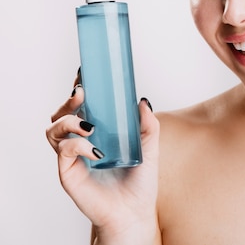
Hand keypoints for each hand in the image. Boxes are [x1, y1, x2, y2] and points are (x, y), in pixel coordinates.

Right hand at [46, 70, 159, 241]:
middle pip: (61, 113)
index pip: (81, 106)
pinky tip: (95, 150)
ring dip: (68, 120)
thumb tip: (143, 100)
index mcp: (98, 131)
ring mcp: (72, 157)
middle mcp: (81, 141)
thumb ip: (149, 125)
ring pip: (53, 129)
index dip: (79, 88)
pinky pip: (63, 150)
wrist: (134, 211)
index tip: (84, 74)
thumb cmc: (140, 181)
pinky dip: (78, 146)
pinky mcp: (67, 172)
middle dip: (68, 100)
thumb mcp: (150, 148)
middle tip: (82, 93)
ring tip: (89, 125)